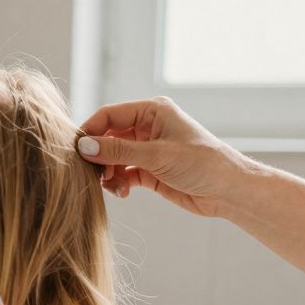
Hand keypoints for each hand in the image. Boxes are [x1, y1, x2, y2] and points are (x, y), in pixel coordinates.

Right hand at [78, 96, 255, 217]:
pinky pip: (122, 174)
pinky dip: (118, 183)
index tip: (76, 151)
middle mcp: (147, 127)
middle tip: (92, 174)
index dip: (90, 131)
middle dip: (98, 156)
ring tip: (112, 186)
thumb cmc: (202, 163)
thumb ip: (118, 150)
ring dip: (107, 172)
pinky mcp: (149, 171)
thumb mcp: (157, 155)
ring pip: (112, 158)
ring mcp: (147, 150)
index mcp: (151, 112)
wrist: (229, 191)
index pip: (109, 115)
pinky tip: (123, 192)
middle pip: (107, 137)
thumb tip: (84, 146)